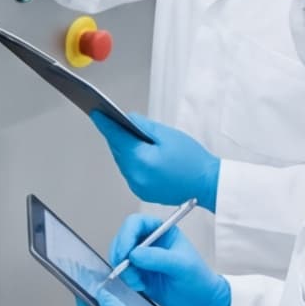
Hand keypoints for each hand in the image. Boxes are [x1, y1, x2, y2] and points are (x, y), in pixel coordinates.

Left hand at [92, 112, 221, 210]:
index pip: (116, 137)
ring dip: (123, 149)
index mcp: (141, 160)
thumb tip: (128, 119)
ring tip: (125, 135)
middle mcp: (136, 176)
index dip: (105, 123)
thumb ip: (144, 126)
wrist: (208, 184)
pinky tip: (137, 152)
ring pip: (123, 162)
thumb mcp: (168, 135)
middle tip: (112, 120)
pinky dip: (131, 161)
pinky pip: (130, 172)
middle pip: (118, 150)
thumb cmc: (193, 160)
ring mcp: (138, 186)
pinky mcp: (143, 192)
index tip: (96, 113)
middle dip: (116, 135)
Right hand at [109, 213, 231, 305]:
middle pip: (123, 238)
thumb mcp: (182, 266)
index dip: (127, 234)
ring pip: (120, 255)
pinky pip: (123, 272)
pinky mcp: (138, 273)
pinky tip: (141, 286)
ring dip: (124, 269)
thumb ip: (158, 258)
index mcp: (162, 230)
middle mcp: (150, 241)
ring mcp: (142, 258)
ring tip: (138, 281)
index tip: (125, 251)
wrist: (201, 304)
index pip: (137, 223)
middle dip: (121, 253)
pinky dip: (127, 279)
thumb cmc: (198, 280)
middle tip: (124, 267)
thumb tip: (134, 254)